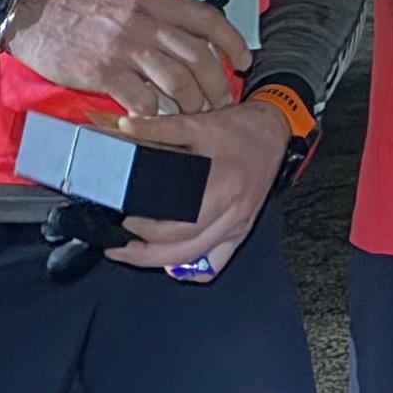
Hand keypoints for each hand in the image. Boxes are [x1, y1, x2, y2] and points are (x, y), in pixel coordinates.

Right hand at [4, 0, 252, 115]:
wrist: (32, 13)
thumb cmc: (78, 9)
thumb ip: (155, 15)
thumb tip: (188, 41)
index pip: (206, 18)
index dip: (232, 42)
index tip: (243, 61)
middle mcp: (144, 20)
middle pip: (197, 57)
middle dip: (216, 85)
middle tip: (219, 103)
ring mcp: (125, 46)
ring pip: (177, 80)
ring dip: (191, 104)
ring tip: (193, 116)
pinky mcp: (104, 71)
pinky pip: (142, 100)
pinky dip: (154, 114)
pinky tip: (153, 120)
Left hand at [105, 92, 293, 274]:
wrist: (273, 131)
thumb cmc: (239, 129)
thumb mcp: (196, 123)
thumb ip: (158, 128)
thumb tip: (124, 127)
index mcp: (220, 187)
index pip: (179, 225)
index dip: (145, 229)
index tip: (123, 221)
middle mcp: (231, 213)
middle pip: (184, 250)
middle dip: (145, 254)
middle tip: (119, 245)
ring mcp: (237, 225)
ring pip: (198, 261)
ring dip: (164, 263)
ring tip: (136, 254)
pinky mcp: (240, 230)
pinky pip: (216, 263)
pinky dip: (193, 269)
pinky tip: (173, 262)